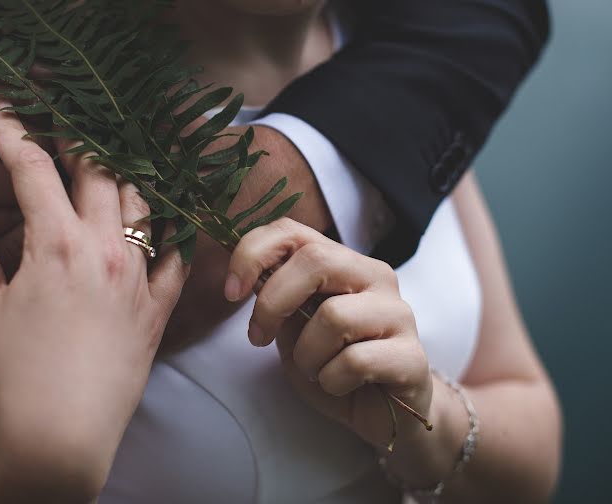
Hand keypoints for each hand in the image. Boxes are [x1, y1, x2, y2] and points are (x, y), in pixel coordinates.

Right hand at [0, 101, 188, 496]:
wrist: (63, 431)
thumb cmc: (18, 374)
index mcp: (56, 244)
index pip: (33, 170)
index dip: (16, 133)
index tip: (8, 108)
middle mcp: (105, 248)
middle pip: (97, 171)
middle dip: (79, 138)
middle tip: (67, 121)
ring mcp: (140, 275)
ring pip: (143, 203)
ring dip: (128, 175)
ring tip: (116, 159)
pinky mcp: (161, 305)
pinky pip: (177, 255)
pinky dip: (173, 232)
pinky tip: (167, 219)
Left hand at [225, 218, 432, 449]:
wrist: (380, 413)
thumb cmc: (331, 363)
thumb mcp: (293, 325)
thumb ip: (277, 296)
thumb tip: (246, 277)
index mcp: (342, 261)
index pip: (292, 231)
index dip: (253, 254)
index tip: (231, 291)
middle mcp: (375, 276)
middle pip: (315, 261)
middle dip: (273, 302)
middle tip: (258, 338)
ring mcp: (399, 313)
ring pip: (334, 317)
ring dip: (307, 354)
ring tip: (315, 369)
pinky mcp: (412, 356)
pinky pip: (355, 361)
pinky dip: (332, 380)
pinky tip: (339, 385)